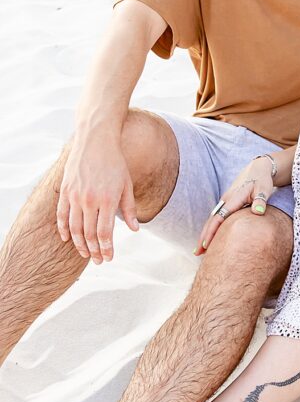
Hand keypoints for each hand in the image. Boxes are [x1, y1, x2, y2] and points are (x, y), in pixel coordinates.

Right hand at [56, 135, 138, 263]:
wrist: (96, 140)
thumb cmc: (115, 163)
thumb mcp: (127, 185)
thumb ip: (129, 209)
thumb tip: (135, 229)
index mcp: (108, 199)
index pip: (105, 232)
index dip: (106, 248)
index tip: (108, 258)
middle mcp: (90, 200)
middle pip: (89, 233)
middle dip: (94, 250)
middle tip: (98, 261)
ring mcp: (75, 195)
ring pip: (74, 228)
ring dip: (80, 244)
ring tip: (85, 253)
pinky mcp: (65, 190)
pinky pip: (61, 215)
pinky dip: (64, 229)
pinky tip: (68, 238)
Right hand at [194, 156, 274, 255]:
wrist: (258, 168)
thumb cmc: (262, 180)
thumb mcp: (264, 188)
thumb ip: (261, 200)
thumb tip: (258, 212)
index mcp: (234, 198)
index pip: (220, 217)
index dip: (212, 231)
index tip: (206, 244)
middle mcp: (226, 200)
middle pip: (211, 220)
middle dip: (203, 236)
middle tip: (196, 253)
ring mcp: (225, 201)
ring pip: (212, 219)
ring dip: (205, 234)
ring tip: (199, 251)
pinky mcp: (227, 203)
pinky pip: (216, 217)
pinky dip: (211, 228)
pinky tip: (209, 239)